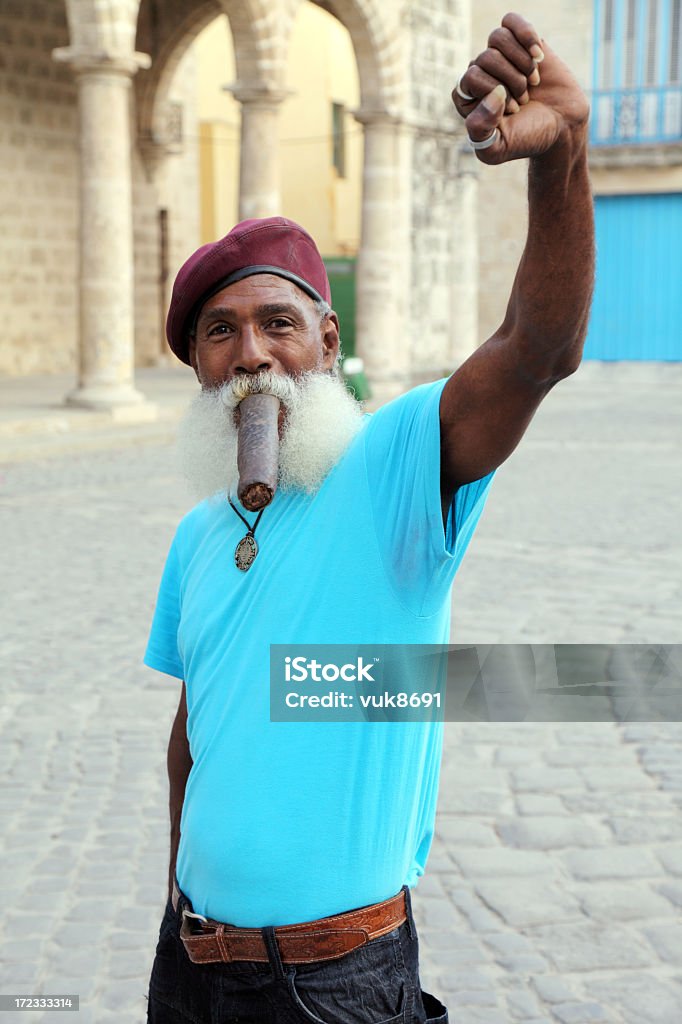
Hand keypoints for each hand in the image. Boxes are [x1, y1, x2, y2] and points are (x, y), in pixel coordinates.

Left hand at [452, 12, 589, 163]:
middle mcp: (479, 74)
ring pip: (498, 37)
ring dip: (522, 63)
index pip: (471, 77)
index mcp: (466, 98)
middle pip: (487, 57)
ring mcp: (499, 56)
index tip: (513, 111)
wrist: (562, 126)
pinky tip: (539, 56)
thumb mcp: (497, 149)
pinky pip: (511, 21)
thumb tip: (492, 95)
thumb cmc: (528, 139)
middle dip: (513, 81)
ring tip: (532, 82)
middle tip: (525, 101)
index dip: (496, 92)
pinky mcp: (520, 42)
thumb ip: (480, 131)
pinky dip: (527, 36)